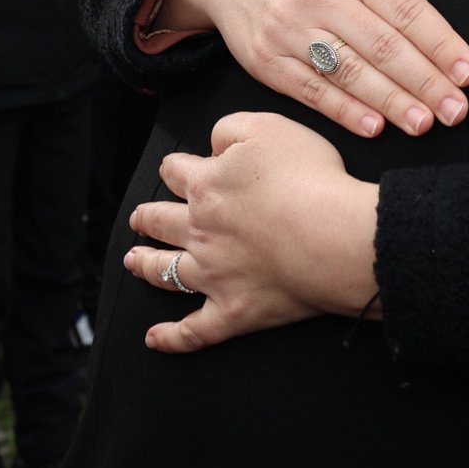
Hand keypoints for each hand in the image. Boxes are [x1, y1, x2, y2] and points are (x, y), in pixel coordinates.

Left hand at [124, 111, 379, 352]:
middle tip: (140, 219)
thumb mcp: (268, 128)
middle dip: (147, 218)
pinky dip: (171, 338)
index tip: (176, 169)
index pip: (176, 171)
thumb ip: (230, 129)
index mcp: (207, 185)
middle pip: (160, 221)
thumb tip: (213, 145)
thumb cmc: (309, 179)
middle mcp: (200, 230)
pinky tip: (154, 339)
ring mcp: (213, 275)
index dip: (175, 167)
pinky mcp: (233, 311)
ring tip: (133, 260)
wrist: (335, 237)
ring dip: (145, 265)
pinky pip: (193, 331)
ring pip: (165, 272)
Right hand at [178, 0, 468, 137]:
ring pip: (350, 73)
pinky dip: (344, 111)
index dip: (440, 43)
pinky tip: (374, 126)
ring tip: (424, 123)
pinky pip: (311, 91)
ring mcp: (291, 31)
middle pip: (383, 47)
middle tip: (457, 111)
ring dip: (390, 102)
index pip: (406, 9)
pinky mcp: (267, 61)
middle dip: (424, 82)